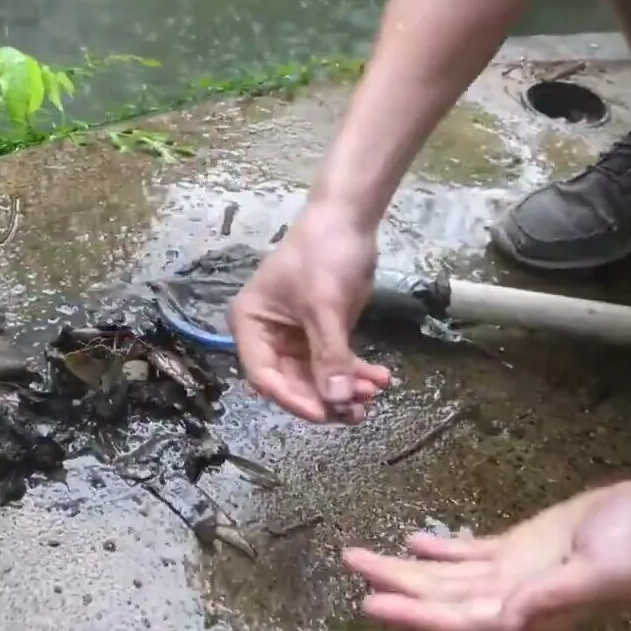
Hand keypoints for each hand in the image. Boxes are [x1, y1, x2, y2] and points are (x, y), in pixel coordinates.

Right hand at [228, 206, 390, 423]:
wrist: (349, 217)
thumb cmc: (323, 254)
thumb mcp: (325, 306)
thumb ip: (330, 356)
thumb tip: (337, 401)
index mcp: (251, 324)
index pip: (264, 375)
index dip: (293, 399)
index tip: (325, 413)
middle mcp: (266, 335)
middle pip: (291, 382)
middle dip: (326, 396)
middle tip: (358, 410)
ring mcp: (294, 336)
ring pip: (316, 377)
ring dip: (344, 388)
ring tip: (373, 393)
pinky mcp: (320, 332)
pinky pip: (334, 362)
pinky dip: (355, 372)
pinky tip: (380, 378)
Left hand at [343, 480, 630, 630]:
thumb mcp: (601, 573)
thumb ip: (553, 600)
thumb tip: (507, 624)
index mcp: (529, 612)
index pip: (459, 620)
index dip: (415, 616)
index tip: (373, 604)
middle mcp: (514, 597)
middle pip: (442, 599)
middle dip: (396, 588)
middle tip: (352, 565)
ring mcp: (515, 572)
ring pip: (448, 577)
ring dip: (407, 569)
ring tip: (364, 556)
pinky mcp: (522, 546)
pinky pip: (471, 553)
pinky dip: (440, 551)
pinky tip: (413, 542)